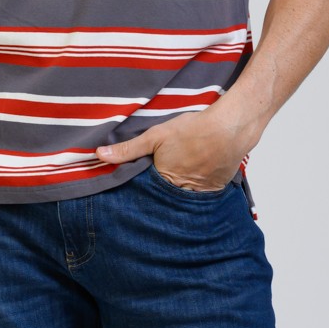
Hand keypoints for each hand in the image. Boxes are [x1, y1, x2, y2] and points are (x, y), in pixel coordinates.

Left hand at [96, 104, 250, 191]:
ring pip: (184, 198)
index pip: (147, 192)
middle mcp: (181, 192)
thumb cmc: (193, 130)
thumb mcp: (155, 136)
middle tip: (164, 178)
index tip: (140, 183)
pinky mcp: (216, 190)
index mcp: (164, 182)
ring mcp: (200, 194)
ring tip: (180, 179)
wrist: (229, 129)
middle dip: (161, 193)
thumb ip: (128, 148)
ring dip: (180, 193)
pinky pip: (202, 196)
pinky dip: (198, 190)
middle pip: (166, 197)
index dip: (143, 187)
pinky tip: (197, 176)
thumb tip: (99, 154)